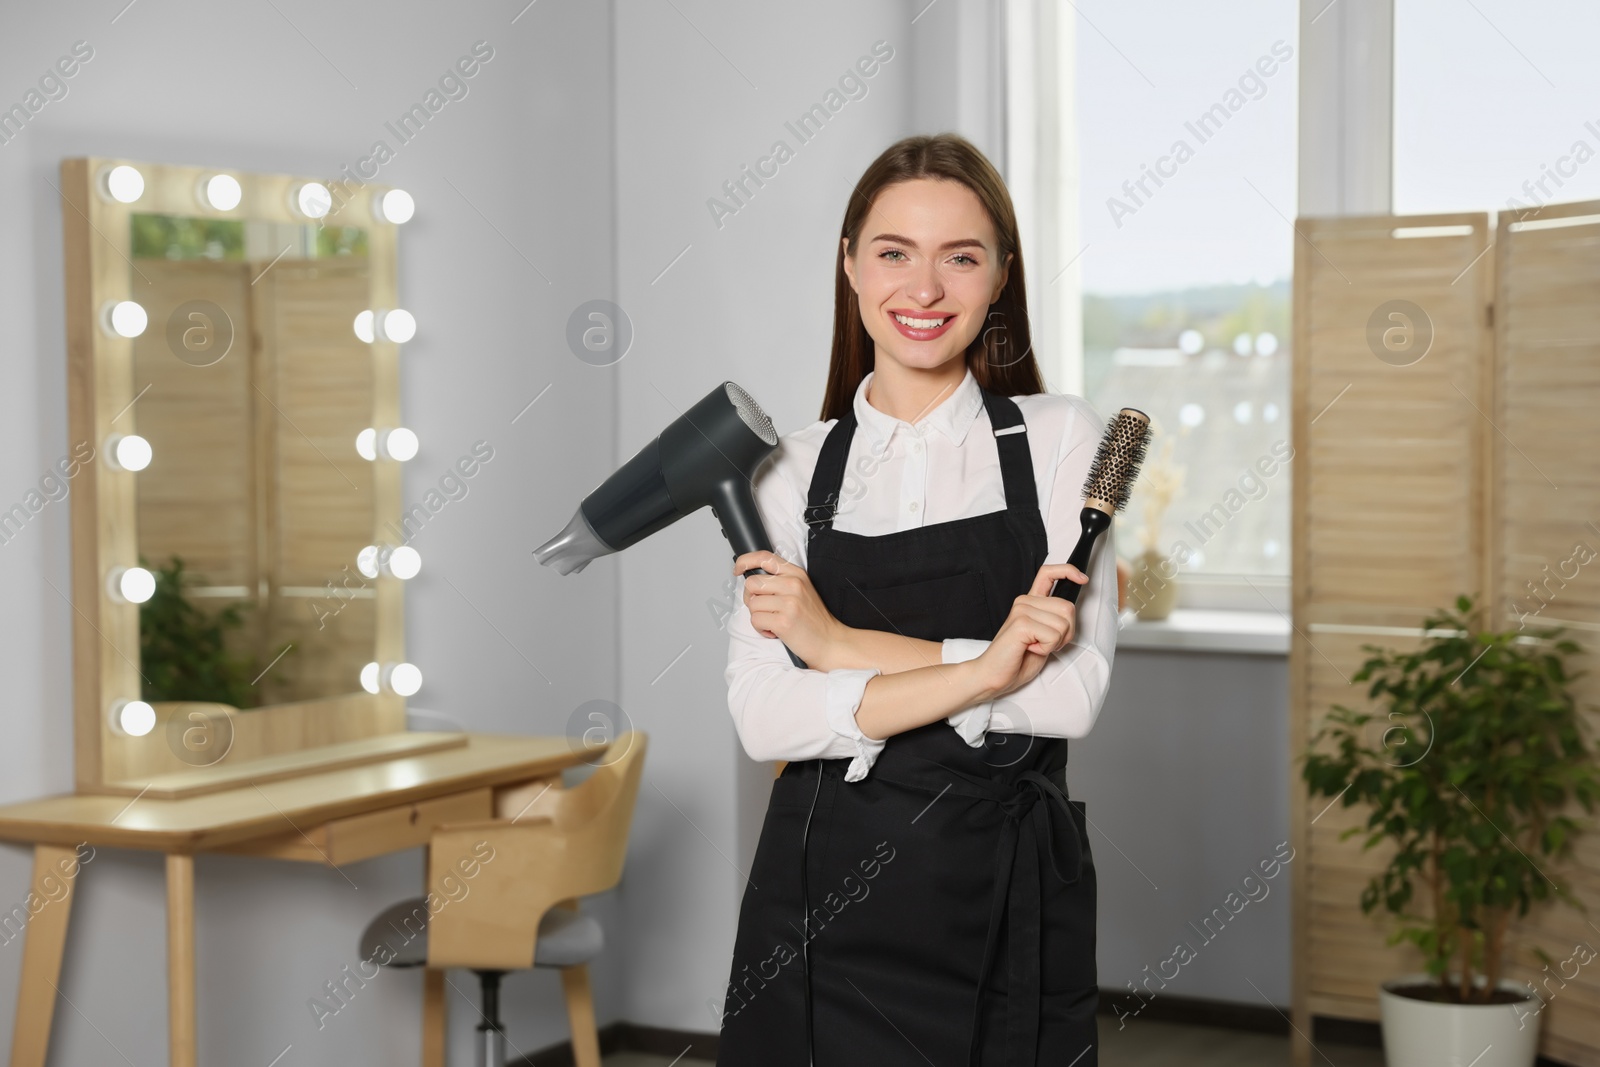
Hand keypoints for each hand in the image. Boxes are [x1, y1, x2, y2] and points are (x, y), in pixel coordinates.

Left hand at [734, 551, 843, 665]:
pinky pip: (755, 621)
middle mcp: (793, 584)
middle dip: (751, 598)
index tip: (738, 569)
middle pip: (751, 583)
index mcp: (796, 574)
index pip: (764, 557)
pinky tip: (775, 631)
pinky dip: (761, 629)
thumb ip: (781, 580)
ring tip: (774, 621)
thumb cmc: (812, 619)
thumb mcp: (802, 590)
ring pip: (752, 604)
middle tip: (764, 609)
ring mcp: (789, 603)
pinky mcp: (783, 621)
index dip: (745, 561)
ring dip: (758, 616)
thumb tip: (752, 580)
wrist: (829, 641)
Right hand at [970, 563, 1084, 699]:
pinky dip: (1047, 648)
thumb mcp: (1043, 636)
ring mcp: (1022, 610)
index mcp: (1031, 602)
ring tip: (1036, 646)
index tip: (1082, 579)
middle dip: (1067, 632)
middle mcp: (1025, 602)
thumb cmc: (1018, 659)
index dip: (1068, 571)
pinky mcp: (1021, 624)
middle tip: (1047, 643)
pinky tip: (1031, 648)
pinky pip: (1053, 635)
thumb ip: (1054, 620)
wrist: (993, 674)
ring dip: (1056, 642)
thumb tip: (1070, 611)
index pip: (1049, 573)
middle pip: (1068, 607)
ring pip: (1063, 624)